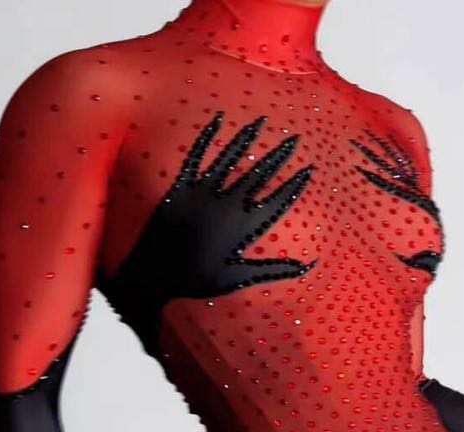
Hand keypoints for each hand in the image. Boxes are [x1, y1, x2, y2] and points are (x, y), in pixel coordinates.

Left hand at [102, 111, 315, 353]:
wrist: (154, 277)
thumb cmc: (196, 281)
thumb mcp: (237, 278)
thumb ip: (272, 269)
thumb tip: (307, 267)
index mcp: (242, 227)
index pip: (276, 201)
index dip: (294, 185)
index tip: (309, 169)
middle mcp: (226, 205)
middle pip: (259, 175)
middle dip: (279, 156)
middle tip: (294, 140)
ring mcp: (203, 193)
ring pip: (231, 158)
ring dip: (247, 139)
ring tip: (262, 121)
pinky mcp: (181, 187)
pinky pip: (197, 156)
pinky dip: (208, 136)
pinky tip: (219, 118)